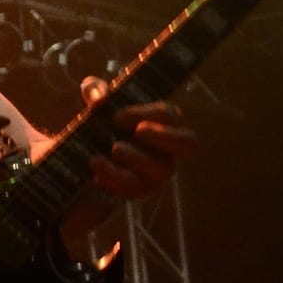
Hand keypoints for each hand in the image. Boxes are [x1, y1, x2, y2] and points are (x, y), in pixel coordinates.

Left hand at [80, 75, 196, 204]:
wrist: (96, 156)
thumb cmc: (107, 123)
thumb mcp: (97, 103)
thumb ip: (95, 92)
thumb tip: (98, 97)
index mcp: (165, 122)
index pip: (168, 115)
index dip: (144, 114)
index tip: (117, 117)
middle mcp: (170, 147)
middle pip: (188, 142)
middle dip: (165, 136)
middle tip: (139, 131)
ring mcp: (159, 171)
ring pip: (161, 169)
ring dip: (138, 159)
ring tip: (113, 149)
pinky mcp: (143, 190)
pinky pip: (137, 190)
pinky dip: (116, 181)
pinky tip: (97, 173)